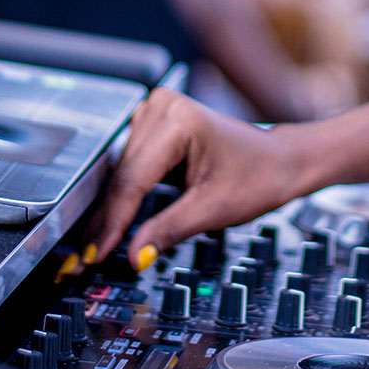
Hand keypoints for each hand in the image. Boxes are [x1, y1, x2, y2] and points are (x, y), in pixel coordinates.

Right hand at [85, 87, 316, 268]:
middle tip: (87, 260)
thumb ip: (168, 231)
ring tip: (95, 248)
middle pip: (122, 177)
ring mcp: (155, 113)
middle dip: (107, 221)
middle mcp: (161, 108)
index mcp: (177, 120)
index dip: (113, 223)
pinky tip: (111, 225)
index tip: (95, 255)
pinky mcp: (154, 127)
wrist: (282, 160)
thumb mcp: (214, 209)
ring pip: (121, 174)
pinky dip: (123, 198)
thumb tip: (133, 256)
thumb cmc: (260, 175)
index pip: (132, 180)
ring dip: (110, 212)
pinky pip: (130, 167)